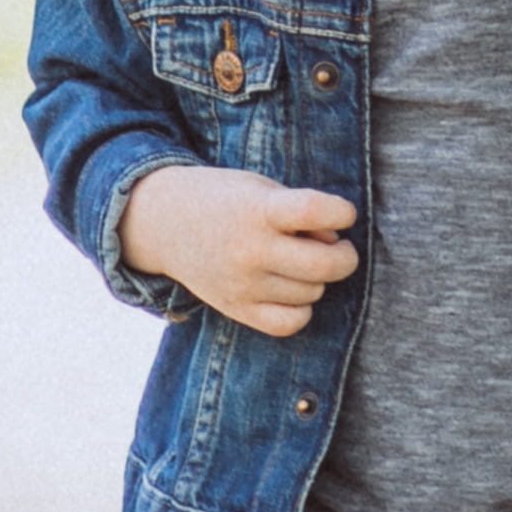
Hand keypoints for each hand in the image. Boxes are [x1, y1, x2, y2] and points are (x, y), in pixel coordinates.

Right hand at [117, 164, 360, 334]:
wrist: (166, 223)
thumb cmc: (225, 199)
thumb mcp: (262, 188)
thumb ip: (301, 213)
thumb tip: (334, 243)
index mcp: (258, 210)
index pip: (314, 211)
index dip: (342, 213)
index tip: (342, 214)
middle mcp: (249, 249)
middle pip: (323, 265)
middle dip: (345, 257)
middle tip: (339, 247)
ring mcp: (242, 284)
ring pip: (311, 294)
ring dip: (318, 279)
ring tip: (301, 261)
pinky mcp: (236, 309)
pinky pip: (289, 323)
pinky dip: (301, 309)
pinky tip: (294, 290)